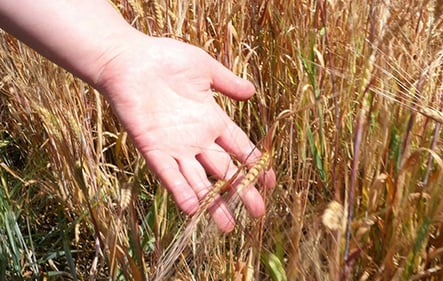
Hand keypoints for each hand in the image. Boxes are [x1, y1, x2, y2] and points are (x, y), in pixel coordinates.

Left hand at [95, 35, 275, 231]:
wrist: (128, 60)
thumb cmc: (166, 59)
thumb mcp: (204, 68)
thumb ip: (227, 83)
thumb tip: (252, 93)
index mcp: (212, 119)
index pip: (240, 147)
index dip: (255, 165)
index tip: (270, 183)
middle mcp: (197, 139)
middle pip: (225, 171)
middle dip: (242, 192)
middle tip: (258, 213)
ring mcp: (176, 147)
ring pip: (199, 181)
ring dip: (213, 203)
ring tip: (228, 226)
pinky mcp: (153, 149)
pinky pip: (169, 176)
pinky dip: (181, 192)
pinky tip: (194, 210)